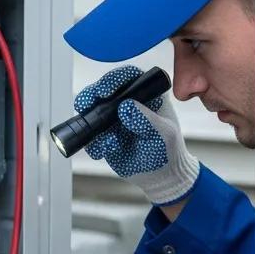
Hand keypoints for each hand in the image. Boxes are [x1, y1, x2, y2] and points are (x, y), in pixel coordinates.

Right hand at [75, 65, 199, 205]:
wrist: (159, 175)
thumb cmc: (168, 150)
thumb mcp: (163, 133)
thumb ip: (146, 119)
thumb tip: (125, 106)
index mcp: (145, 95)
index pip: (127, 78)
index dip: (113, 80)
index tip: (105, 91)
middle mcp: (126, 104)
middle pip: (103, 91)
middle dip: (91, 96)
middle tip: (86, 104)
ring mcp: (112, 120)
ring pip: (91, 112)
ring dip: (87, 120)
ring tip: (94, 134)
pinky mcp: (102, 137)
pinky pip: (90, 137)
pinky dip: (92, 144)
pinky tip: (105, 151)